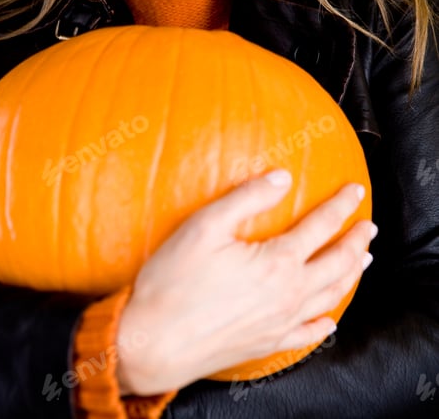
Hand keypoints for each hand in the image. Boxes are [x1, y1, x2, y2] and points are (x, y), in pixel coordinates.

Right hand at [116, 171, 374, 394]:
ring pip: (329, 297)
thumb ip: (246, 198)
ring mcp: (280, 324)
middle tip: (368, 226)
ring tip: (362, 261)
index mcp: (277, 263)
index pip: (320, 227)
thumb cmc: (173, 281)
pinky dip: (323, 323)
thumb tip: (282, 177)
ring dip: (349, 275)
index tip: (355, 190)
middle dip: (356, 242)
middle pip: (336, 264)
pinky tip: (329, 319)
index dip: (340, 206)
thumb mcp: (205, 226)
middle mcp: (288, 295)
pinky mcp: (266, 344)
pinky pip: (306, 334)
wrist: (152, 343)